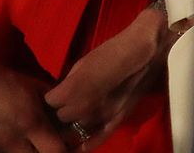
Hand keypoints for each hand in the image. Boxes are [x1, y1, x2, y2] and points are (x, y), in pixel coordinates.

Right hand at [0, 19, 70, 152]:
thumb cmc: (8, 81)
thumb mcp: (38, 90)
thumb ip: (56, 110)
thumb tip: (74, 124)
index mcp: (31, 123)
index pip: (56, 152)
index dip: (62, 150)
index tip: (61, 145)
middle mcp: (10, 139)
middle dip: (41, 152)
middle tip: (40, 144)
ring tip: (21, 142)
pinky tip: (1, 142)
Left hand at [43, 7, 172, 148]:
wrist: (143, 52)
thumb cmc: (111, 50)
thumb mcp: (81, 63)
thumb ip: (69, 83)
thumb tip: (60, 94)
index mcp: (70, 91)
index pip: (50, 102)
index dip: (54, 96)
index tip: (59, 91)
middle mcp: (82, 109)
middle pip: (62, 117)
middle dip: (64, 108)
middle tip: (71, 99)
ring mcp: (100, 117)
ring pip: (77, 127)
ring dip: (77, 119)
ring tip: (82, 110)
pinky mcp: (116, 120)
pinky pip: (96, 139)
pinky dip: (86, 143)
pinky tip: (79, 145)